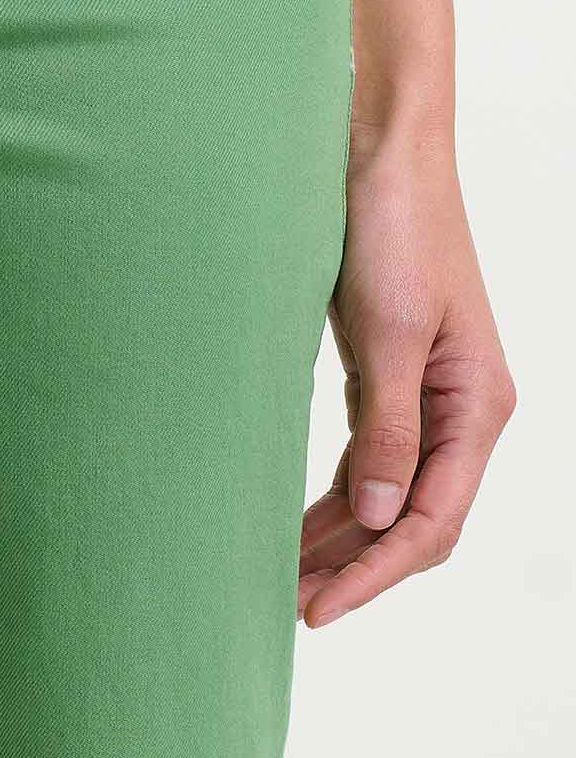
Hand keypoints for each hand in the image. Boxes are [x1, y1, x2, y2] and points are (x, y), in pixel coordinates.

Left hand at [298, 131, 514, 626]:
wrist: (378, 149)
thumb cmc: (394, 225)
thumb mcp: (390, 330)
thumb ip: (387, 426)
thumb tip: (375, 514)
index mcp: (476, 405)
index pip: (430, 519)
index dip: (375, 571)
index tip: (319, 608)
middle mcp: (460, 407)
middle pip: (412, 514)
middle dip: (355, 563)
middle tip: (287, 602)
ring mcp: (425, 389)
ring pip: (387, 488)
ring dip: (341, 532)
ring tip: (282, 572)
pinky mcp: (388, 367)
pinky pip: (370, 450)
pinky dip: (337, 488)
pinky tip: (298, 513)